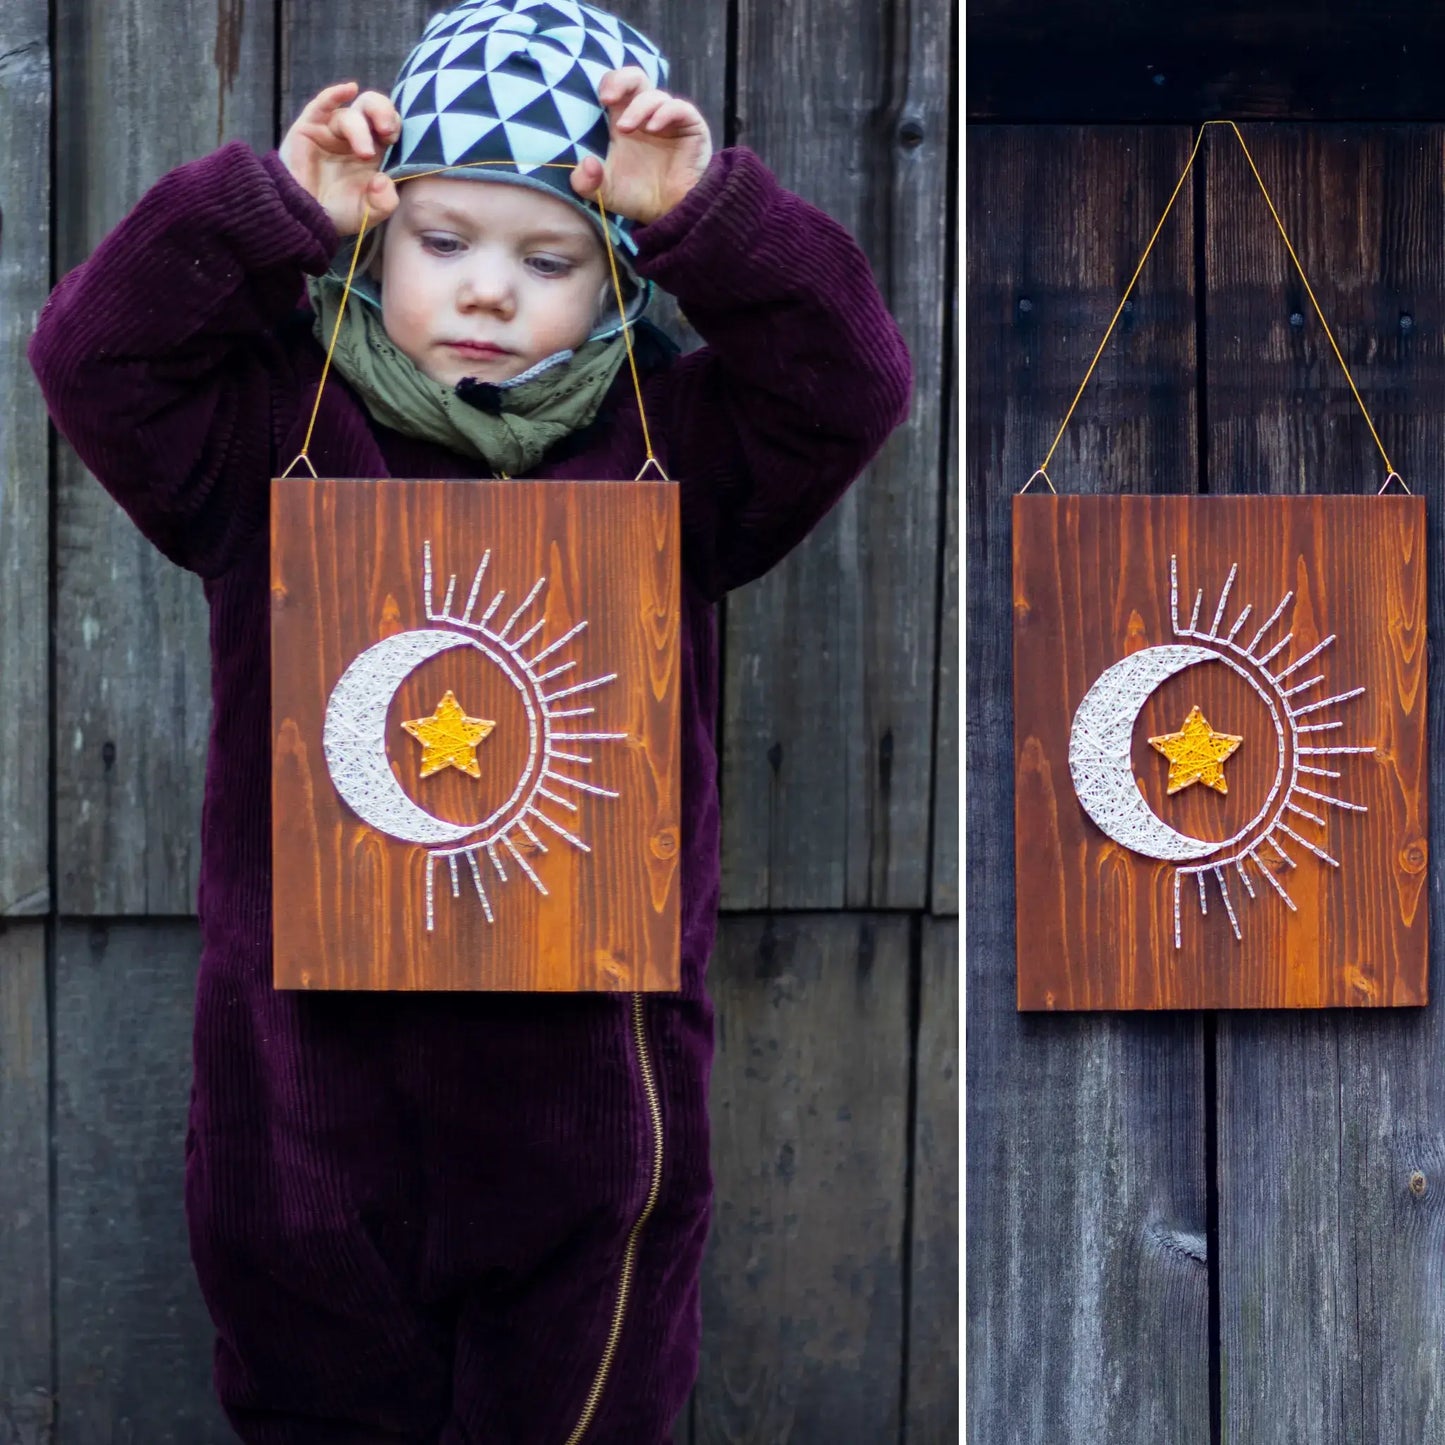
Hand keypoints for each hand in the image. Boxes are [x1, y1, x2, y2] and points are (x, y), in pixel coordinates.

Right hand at [280, 82, 400, 235]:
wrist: (302, 217)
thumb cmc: (336, 214)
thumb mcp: (367, 214)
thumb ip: (384, 202)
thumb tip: (384, 180)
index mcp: (373, 151)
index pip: (388, 125)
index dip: (394, 125)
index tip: (395, 139)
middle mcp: (354, 136)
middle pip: (372, 108)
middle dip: (383, 113)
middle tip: (387, 132)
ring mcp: (331, 130)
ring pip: (350, 115)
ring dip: (360, 130)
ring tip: (364, 153)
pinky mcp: (309, 127)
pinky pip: (322, 105)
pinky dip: (335, 94)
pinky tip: (348, 89)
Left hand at [570, 68, 712, 226]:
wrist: (669, 214)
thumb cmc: (638, 198)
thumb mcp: (605, 193)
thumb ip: (585, 183)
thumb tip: (586, 163)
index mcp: (625, 120)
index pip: (617, 87)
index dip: (609, 84)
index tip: (601, 99)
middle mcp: (647, 115)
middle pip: (636, 78)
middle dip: (621, 80)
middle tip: (607, 99)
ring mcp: (669, 119)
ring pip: (655, 96)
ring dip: (638, 108)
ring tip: (625, 129)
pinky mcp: (691, 127)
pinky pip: (680, 108)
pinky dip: (664, 113)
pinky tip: (652, 128)